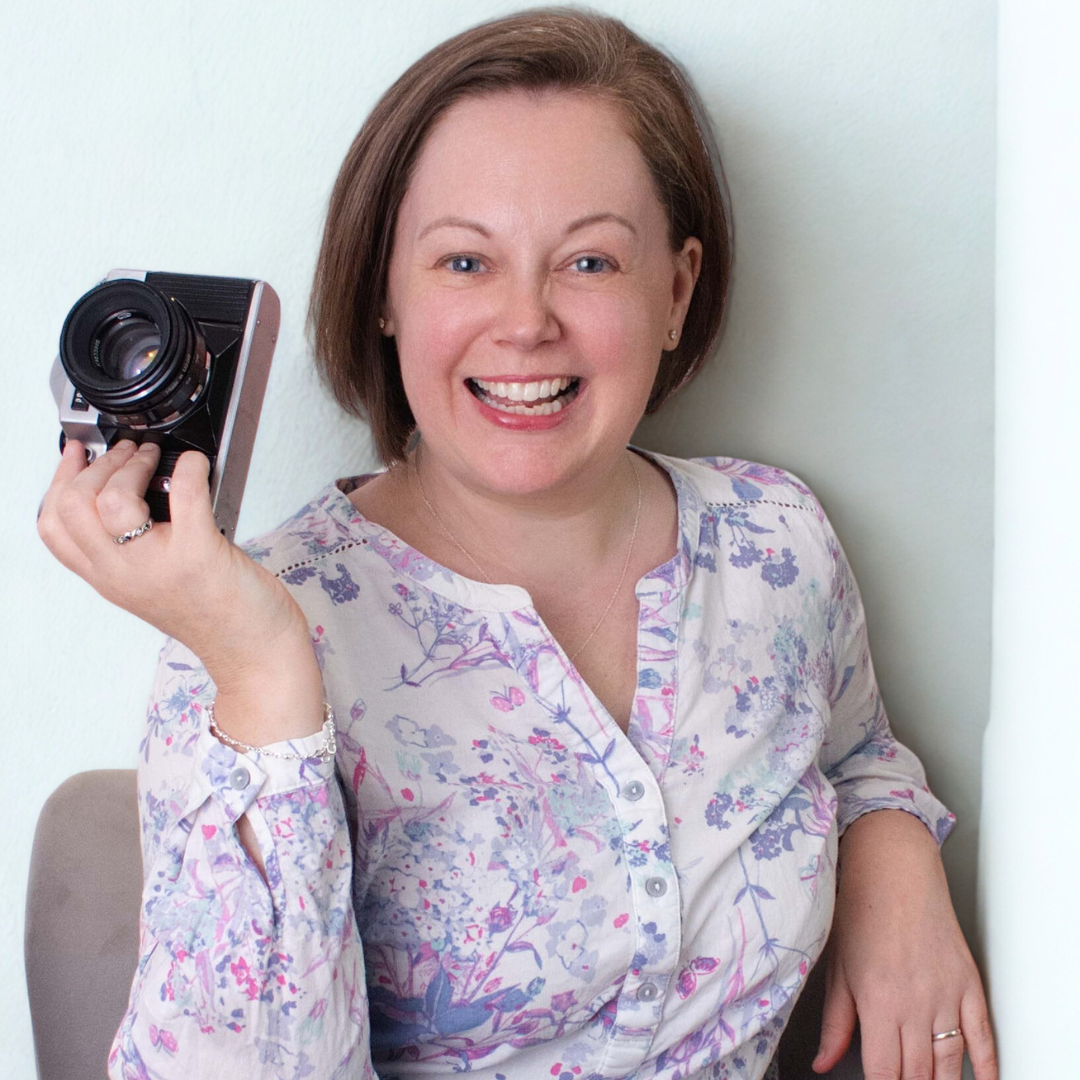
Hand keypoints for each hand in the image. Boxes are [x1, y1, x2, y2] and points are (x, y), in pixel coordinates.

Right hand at [37, 438, 313, 697]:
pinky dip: (189, 468)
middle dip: (99, 464)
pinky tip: (195, 464)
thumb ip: (131, 551)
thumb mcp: (152, 586)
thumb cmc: (216, 615)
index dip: (59, 481)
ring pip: (110, 500)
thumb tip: (130, 495)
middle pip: (73, 506)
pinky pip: (185, 495)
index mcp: (109, 578)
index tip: (77, 455)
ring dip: (132, 464)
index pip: (53, 527)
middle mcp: (124, 574)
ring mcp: (159, 564)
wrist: (254, 652)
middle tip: (130, 452)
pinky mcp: (200, 553)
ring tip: (154, 456)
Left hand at [813, 810, 996, 1079]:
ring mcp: (946, 995)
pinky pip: (982, 1037)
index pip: (884, 1072)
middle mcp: (914, 1003)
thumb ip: (834, 1023)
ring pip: (948, 1063)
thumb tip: (823, 1063)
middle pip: (917, 1073)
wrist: (894, 870)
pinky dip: (984, 1067)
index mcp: (877, 1001)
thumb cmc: (860, 910)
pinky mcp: (968, 984)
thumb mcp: (837, 968)